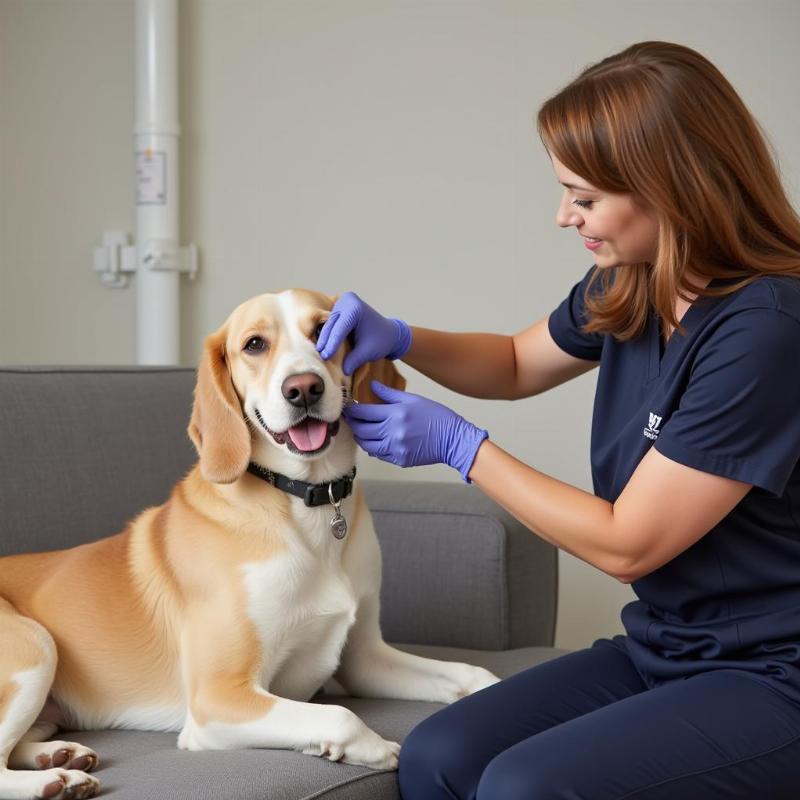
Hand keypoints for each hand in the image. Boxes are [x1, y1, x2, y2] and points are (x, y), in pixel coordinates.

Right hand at [317, 292, 411, 374]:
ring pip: (330, 324)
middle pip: (333, 325)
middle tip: (320, 356)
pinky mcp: (340, 309)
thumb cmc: (381, 341)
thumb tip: (344, 371)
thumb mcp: (368, 351)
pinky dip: (328, 335)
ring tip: (320, 353)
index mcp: (356, 308)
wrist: (389, 333)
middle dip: (326, 341)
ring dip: (325, 338)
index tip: (325, 357)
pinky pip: (331, 323)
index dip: (332, 344)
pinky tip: (323, 347)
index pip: (340, 329)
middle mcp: (348, 301)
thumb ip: (354, 360)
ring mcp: (343, 303)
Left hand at [343, 381, 488, 482]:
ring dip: (361, 436)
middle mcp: (393, 432)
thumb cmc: (436, 416)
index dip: (352, 410)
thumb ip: (389, 394)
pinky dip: (373, 447)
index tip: (347, 407)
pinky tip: (376, 440)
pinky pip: (378, 454)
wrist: (453, 439)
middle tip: (349, 418)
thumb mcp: (413, 399)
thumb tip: (372, 385)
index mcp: (396, 414)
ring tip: (361, 429)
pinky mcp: (399, 460)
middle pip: (361, 429)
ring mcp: (395, 448)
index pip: (363, 413)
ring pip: (366, 445)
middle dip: (352, 423)